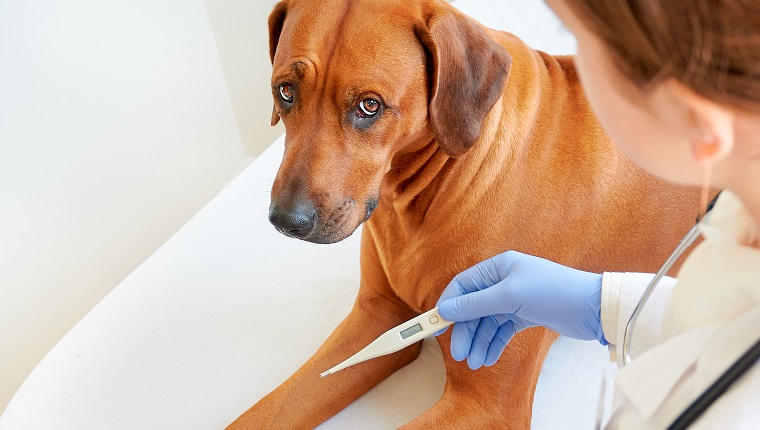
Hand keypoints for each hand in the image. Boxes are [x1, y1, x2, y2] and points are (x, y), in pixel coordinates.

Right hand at [435, 250, 605, 369]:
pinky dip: (494, 344)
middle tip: (458, 354)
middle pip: (474, 307)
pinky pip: (502, 330)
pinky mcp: (526, 314)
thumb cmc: (553, 292)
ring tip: (474, 362)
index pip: (463, 285)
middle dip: (465, 331)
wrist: (592, 308)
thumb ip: (475, 304)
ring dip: (479, 341)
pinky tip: (487, 358)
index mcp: (499, 266)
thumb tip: (446, 308)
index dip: (448, 305)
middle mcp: (504, 280)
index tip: (436, 326)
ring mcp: (515, 298)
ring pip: (487, 322)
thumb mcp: (509, 297)